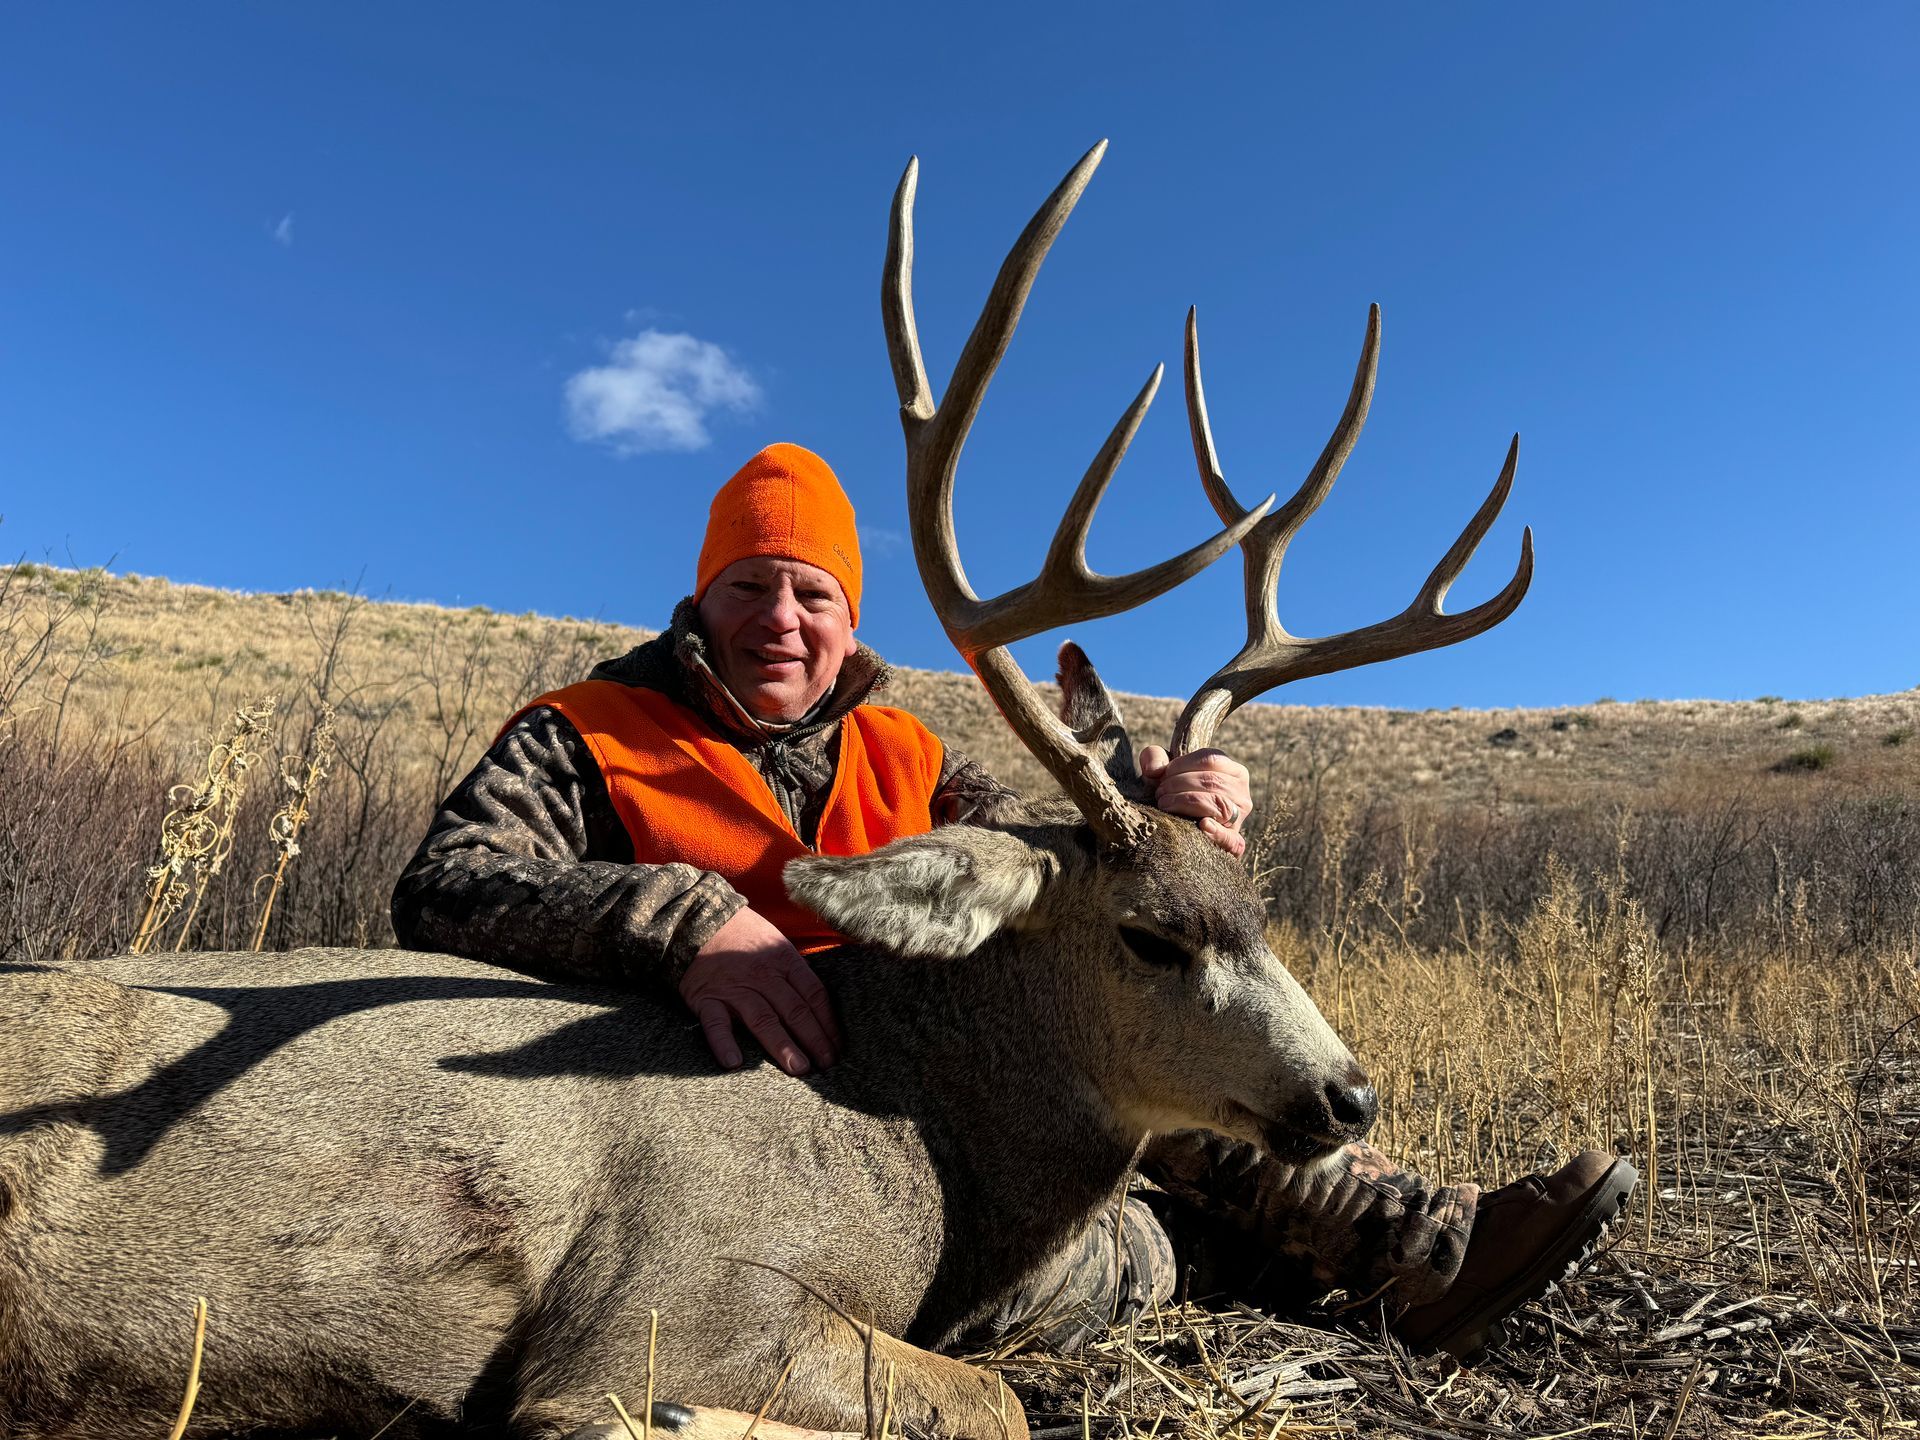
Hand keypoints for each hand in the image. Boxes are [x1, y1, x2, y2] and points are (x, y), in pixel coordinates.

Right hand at [680, 907, 840, 1075]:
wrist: (697, 919)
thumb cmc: (742, 935)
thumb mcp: (775, 943)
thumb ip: (793, 971)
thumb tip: (818, 1003)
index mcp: (784, 960)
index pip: (814, 995)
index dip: (829, 1023)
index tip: (839, 1047)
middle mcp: (763, 976)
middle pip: (795, 1011)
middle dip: (814, 1040)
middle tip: (827, 1066)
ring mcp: (735, 988)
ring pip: (763, 1020)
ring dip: (782, 1046)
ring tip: (798, 1069)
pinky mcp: (707, 998)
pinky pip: (716, 1023)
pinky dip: (724, 1043)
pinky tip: (734, 1062)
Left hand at [1137, 746, 1251, 858]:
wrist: (1174, 825)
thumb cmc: (1171, 790)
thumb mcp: (1162, 769)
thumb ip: (1154, 757)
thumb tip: (1155, 770)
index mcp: (1233, 771)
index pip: (1212, 760)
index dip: (1184, 765)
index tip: (1163, 774)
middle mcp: (1241, 793)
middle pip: (1213, 781)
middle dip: (1179, 784)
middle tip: (1160, 792)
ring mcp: (1239, 818)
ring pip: (1218, 804)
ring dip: (1185, 802)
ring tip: (1165, 804)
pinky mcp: (1234, 841)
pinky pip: (1232, 839)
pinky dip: (1218, 832)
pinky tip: (1202, 825)